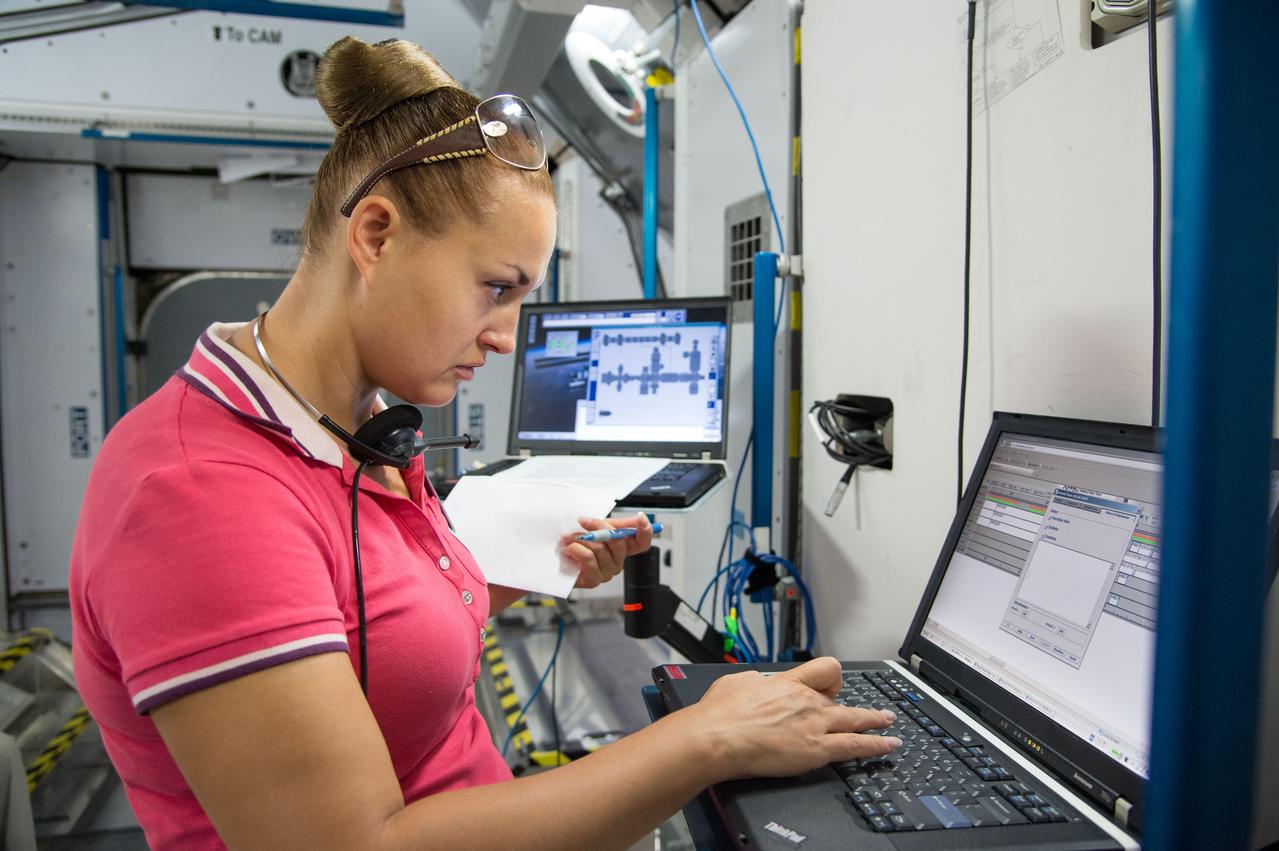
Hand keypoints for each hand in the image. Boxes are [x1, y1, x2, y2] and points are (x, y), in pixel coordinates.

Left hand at [561, 513, 653, 588]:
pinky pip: (588, 558)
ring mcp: (607, 572)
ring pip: (600, 548)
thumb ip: (619, 524)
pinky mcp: (593, 580)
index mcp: (622, 548)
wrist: (555, 557)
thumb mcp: (598, 528)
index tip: (641, 518)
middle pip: (619, 542)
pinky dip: (575, 549)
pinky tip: (569, 549)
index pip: (642, 543)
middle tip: (582, 521)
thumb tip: (639, 518)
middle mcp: (618, 562)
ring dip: (581, 538)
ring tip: (569, 538)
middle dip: (598, 527)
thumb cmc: (577, 543)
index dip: (645, 531)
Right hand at [677, 657, 900, 780]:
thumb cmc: (719, 714)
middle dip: (854, 704)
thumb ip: (753, 682)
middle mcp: (805, 700)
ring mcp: (814, 725)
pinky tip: (886, 745)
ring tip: (888, 723)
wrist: (717, 737)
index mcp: (786, 683)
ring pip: (855, 718)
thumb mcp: (736, 683)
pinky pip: (855, 745)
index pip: (822, 669)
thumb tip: (757, 684)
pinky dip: (875, 745)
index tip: (833, 685)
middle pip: (840, 695)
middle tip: (866, 709)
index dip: (831, 678)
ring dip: (875, 720)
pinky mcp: (816, 749)